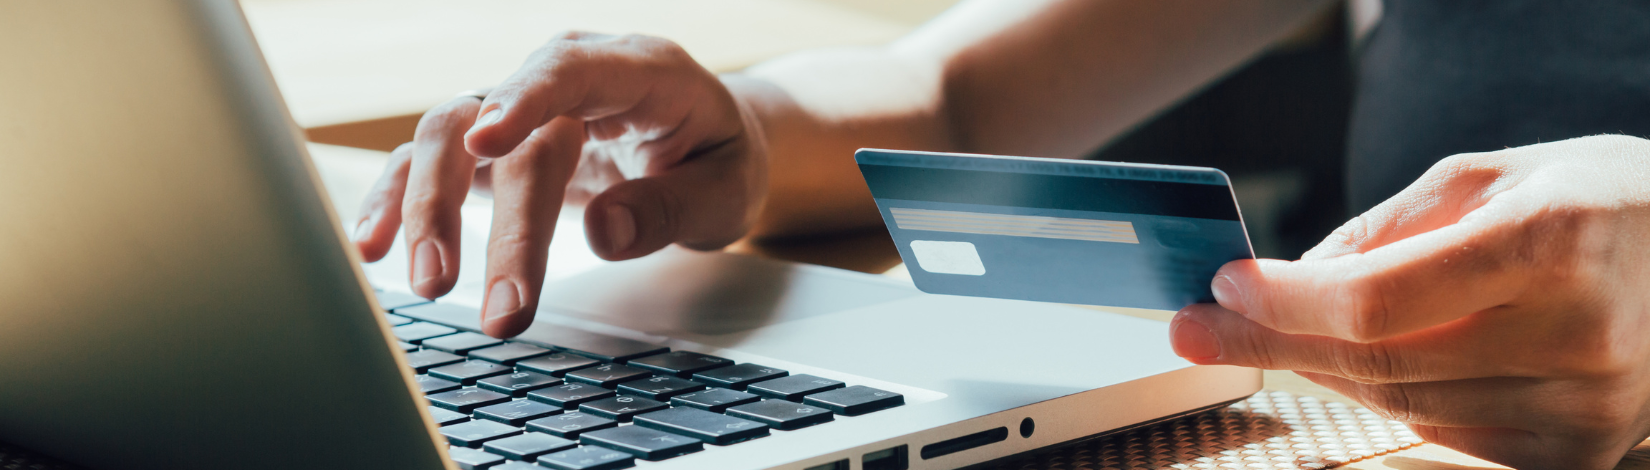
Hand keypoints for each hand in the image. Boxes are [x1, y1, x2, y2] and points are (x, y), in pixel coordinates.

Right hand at [350, 32, 768, 337]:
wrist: (706, 147)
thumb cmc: (717, 161)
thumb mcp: (727, 190)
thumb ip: (672, 209)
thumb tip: (604, 233)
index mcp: (639, 70)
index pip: (571, 69)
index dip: (526, 98)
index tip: (490, 141)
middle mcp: (567, 77)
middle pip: (503, 125)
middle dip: (494, 219)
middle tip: (502, 307)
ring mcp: (521, 106)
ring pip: (449, 136)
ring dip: (429, 209)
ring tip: (430, 284)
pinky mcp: (493, 143)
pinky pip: (432, 160)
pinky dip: (399, 199)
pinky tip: (374, 245)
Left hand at [1170, 135, 1649, 468]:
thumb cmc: (1592, 203)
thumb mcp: (1487, 177)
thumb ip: (1385, 230)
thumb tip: (1292, 279)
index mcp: (1551, 244)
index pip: (1378, 301)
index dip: (1287, 303)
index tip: (1225, 287)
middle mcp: (1574, 334)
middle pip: (1377, 362)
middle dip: (1272, 342)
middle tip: (1200, 328)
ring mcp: (1582, 407)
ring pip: (1400, 405)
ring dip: (1320, 369)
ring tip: (1274, 334)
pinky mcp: (1575, 453)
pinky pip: (1442, 434)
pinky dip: (1384, 399)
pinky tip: (1351, 364)